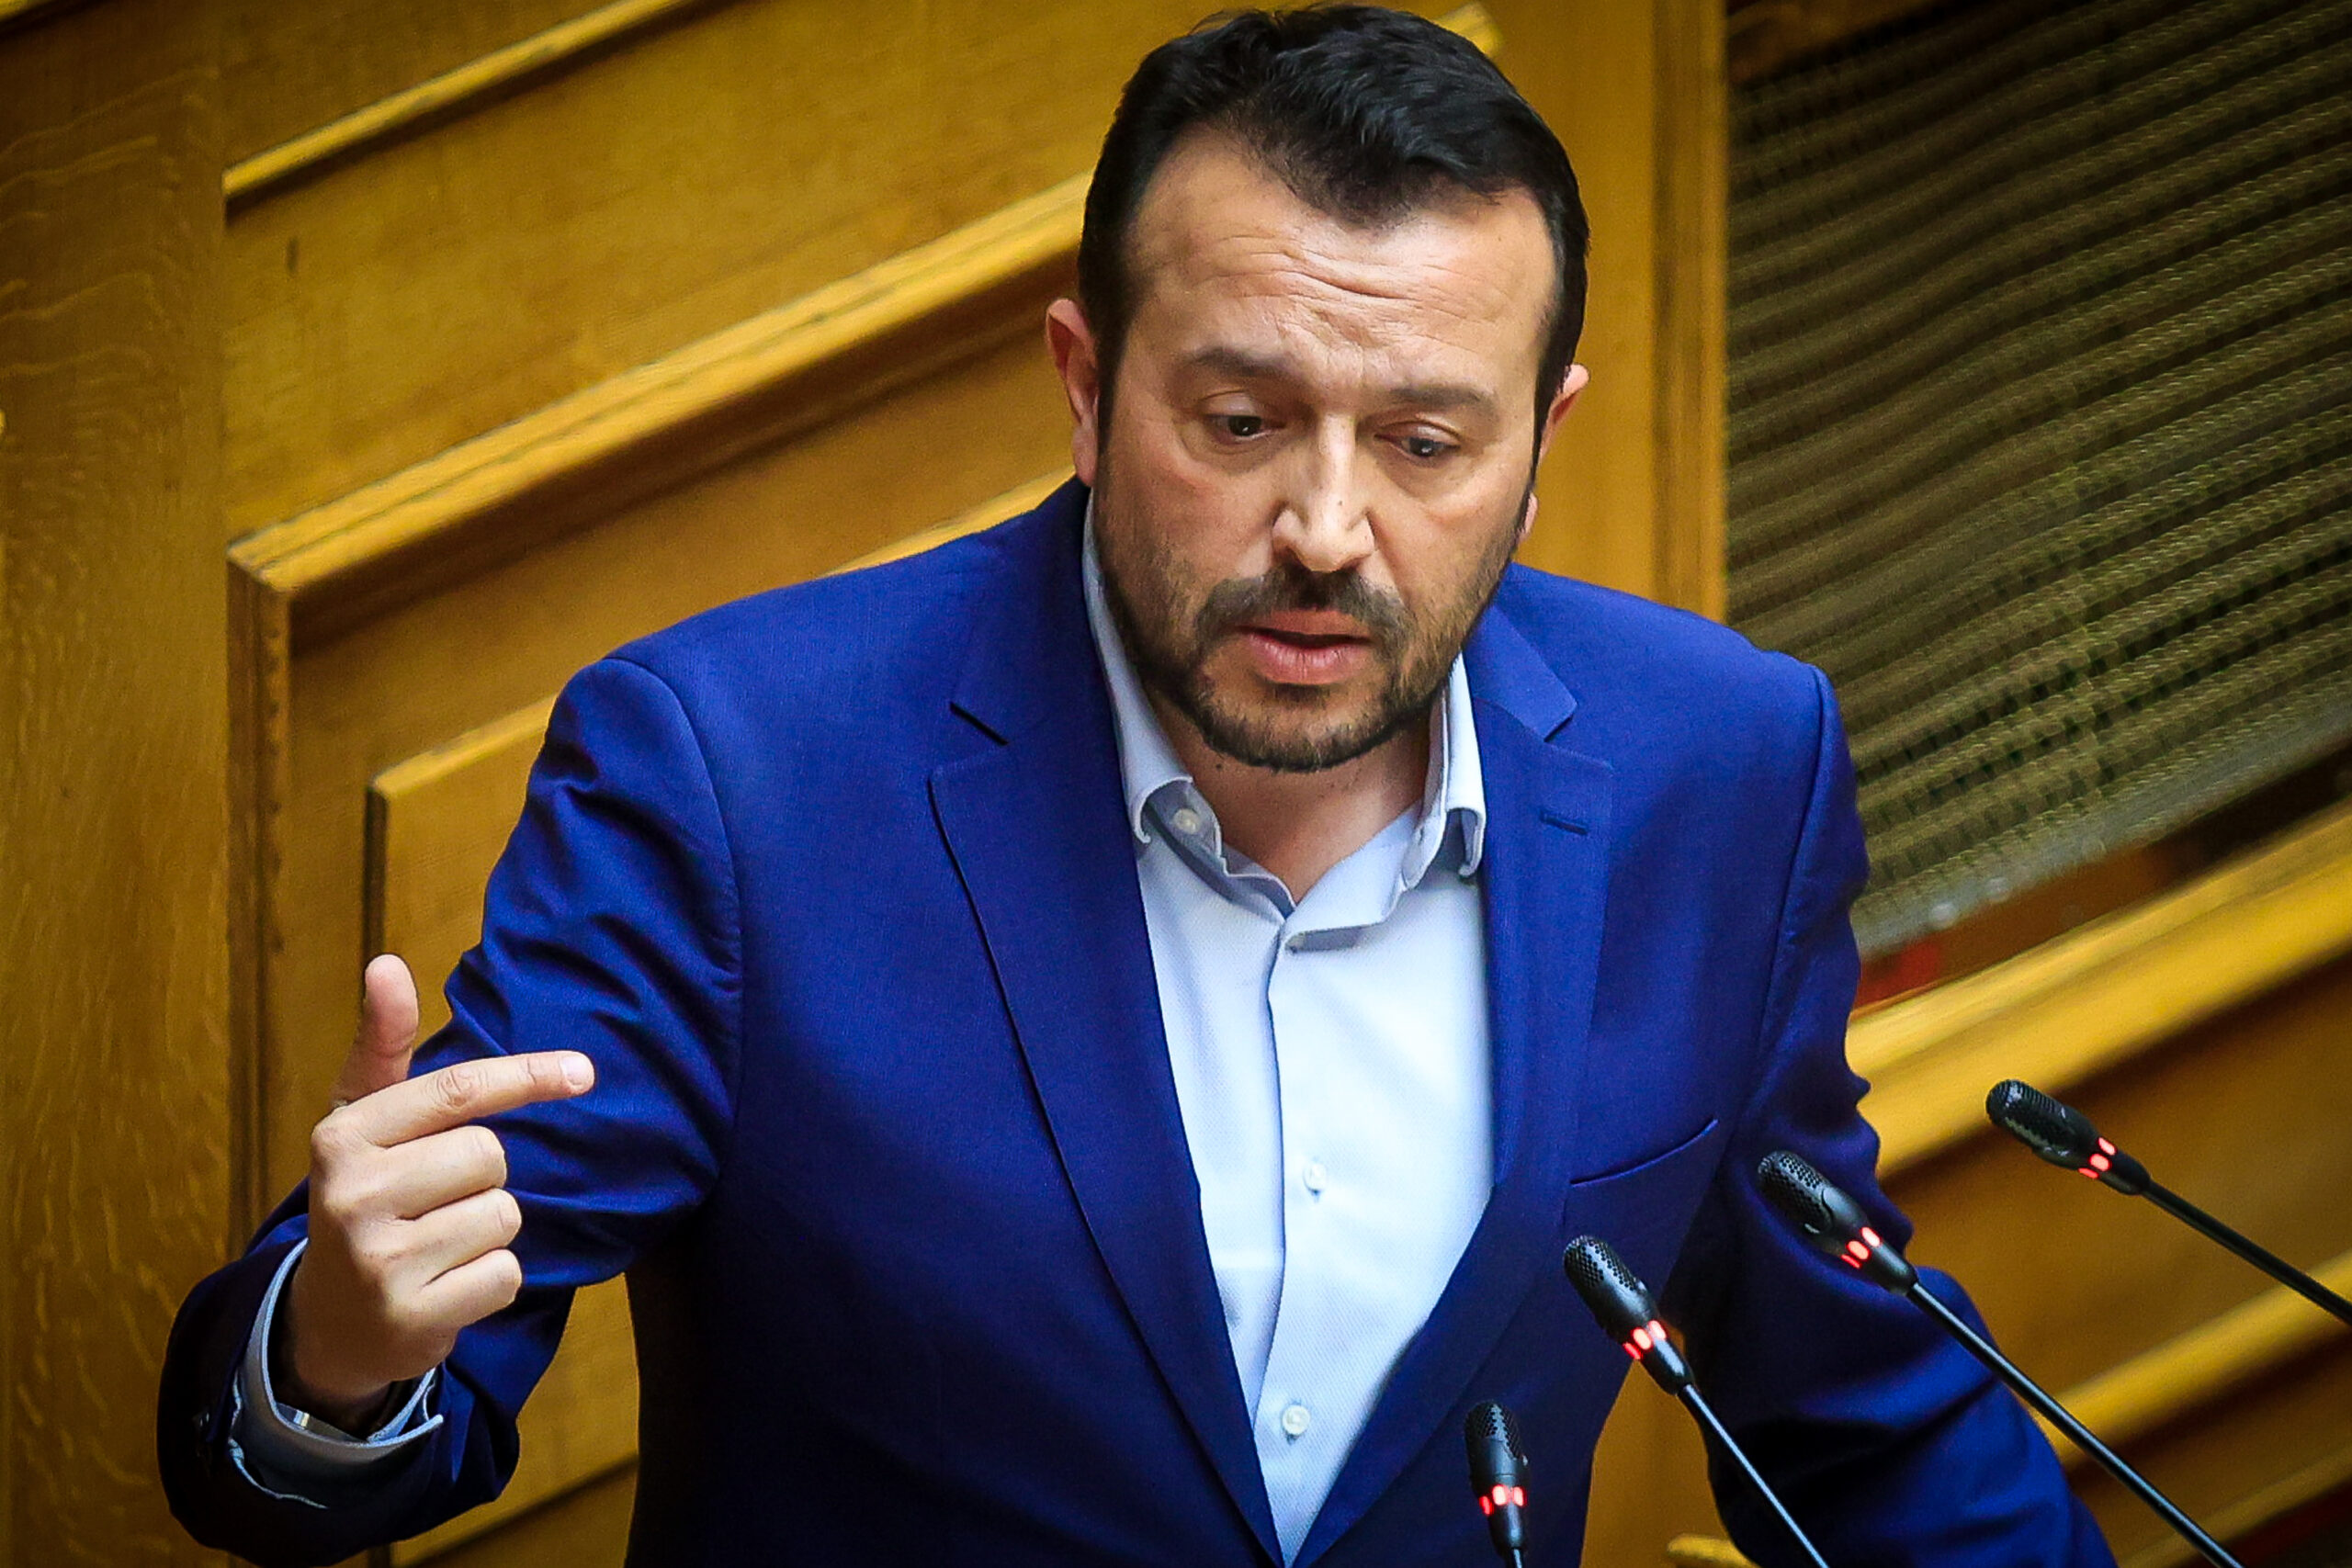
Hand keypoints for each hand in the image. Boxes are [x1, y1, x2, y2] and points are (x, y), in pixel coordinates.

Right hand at [279, 954, 594, 1429]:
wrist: (329, 1322)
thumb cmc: (366, 1197)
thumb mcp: (362, 1120)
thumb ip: (383, 1043)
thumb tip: (386, 963)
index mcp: (343, 1136)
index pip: (457, 1092)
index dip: (527, 1076)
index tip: (585, 1072)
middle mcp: (352, 1195)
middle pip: (491, 1155)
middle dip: (483, 1177)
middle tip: (435, 1201)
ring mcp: (379, 1260)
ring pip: (505, 1215)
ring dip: (489, 1231)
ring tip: (438, 1245)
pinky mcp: (411, 1317)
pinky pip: (506, 1274)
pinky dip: (491, 1281)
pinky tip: (446, 1287)